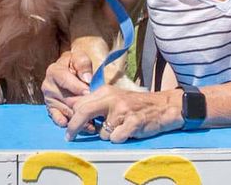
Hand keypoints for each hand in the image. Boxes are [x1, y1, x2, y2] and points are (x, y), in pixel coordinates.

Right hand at [41, 49, 91, 126]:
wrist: (71, 69)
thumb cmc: (76, 64)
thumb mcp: (80, 57)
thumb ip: (83, 63)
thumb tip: (86, 79)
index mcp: (54, 71)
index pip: (64, 80)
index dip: (77, 86)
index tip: (89, 91)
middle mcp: (48, 86)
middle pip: (66, 99)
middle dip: (81, 106)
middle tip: (95, 111)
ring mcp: (49, 100)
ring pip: (66, 111)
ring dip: (79, 118)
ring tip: (93, 123)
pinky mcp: (51, 110)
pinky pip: (59, 120)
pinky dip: (71, 125)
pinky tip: (81, 127)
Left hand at [65, 85, 182, 142]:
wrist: (162, 106)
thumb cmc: (135, 104)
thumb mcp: (114, 98)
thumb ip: (96, 103)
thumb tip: (74, 111)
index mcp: (105, 91)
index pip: (80, 103)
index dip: (72, 116)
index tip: (69, 126)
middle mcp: (111, 99)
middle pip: (83, 112)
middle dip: (74, 127)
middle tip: (70, 136)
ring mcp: (122, 111)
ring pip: (101, 132)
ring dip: (107, 135)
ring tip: (119, 128)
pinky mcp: (133, 123)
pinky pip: (115, 138)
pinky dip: (119, 139)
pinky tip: (127, 132)